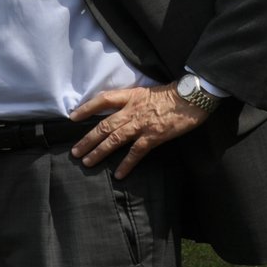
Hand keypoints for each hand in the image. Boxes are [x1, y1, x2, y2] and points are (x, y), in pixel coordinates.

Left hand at [68, 83, 210, 179]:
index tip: (73, 116)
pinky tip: (119, 174)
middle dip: (88, 139)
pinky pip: (136, 152)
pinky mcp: (154, 136)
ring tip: (87, 162)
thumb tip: (123, 111)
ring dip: (99, 151)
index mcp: (130, 96)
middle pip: (104, 125)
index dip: (86, 108)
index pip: (102, 100)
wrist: (193, 96)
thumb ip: (134, 101)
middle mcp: (132, 110)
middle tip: (75, 152)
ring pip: (114, 139)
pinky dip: (127, 164)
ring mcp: (142, 124)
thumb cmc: (174, 93)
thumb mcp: (148, 92)